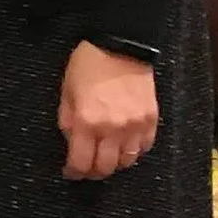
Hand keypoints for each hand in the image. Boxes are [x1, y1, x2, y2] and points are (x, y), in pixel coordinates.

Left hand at [59, 42, 158, 180]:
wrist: (121, 45)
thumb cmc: (88, 66)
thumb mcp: (67, 93)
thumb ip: (67, 122)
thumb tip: (72, 144)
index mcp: (87, 122)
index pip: (81, 163)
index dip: (74, 172)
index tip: (71, 172)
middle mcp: (112, 129)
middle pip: (105, 168)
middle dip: (93, 172)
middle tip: (87, 168)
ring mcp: (135, 125)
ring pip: (127, 162)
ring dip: (114, 163)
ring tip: (106, 157)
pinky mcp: (151, 119)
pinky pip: (144, 147)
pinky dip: (134, 152)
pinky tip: (124, 146)